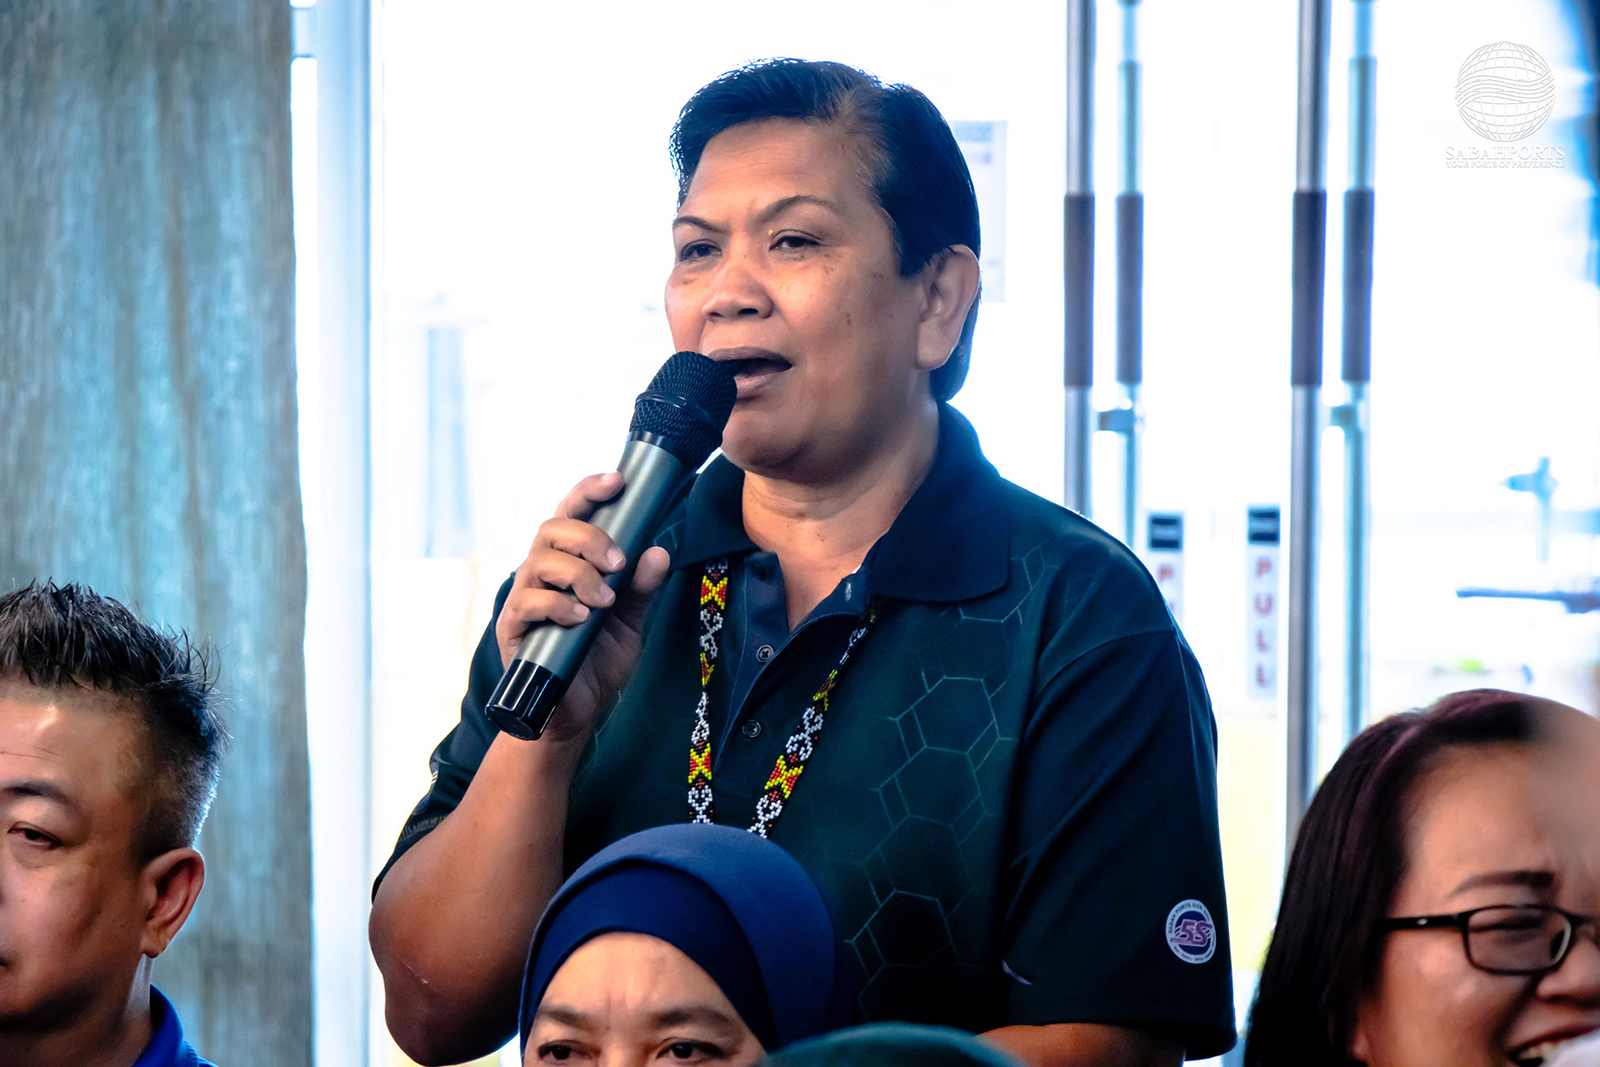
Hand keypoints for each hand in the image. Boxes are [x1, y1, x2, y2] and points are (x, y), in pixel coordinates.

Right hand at [494, 471, 671, 742]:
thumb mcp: (631, 623)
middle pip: (553, 528)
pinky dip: (558, 605)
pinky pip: (528, 602)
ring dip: (579, 574)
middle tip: (619, 562)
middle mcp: (543, 572)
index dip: (590, 490)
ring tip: (604, 600)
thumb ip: (642, 589)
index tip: (618, 480)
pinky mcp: (513, 627)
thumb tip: (659, 552)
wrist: (576, 715)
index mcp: (571, 562)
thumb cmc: (598, 662)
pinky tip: (580, 618)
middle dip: (590, 537)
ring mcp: (525, 597)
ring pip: (540, 561)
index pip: (573, 512)